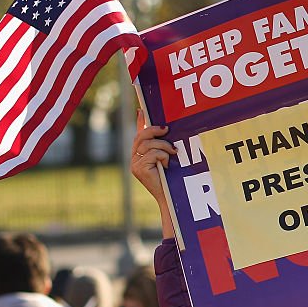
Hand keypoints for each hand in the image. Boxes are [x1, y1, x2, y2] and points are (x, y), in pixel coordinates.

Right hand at [131, 110, 177, 237]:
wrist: (171, 197)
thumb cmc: (173, 178)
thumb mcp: (169, 157)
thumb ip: (165, 146)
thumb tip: (169, 129)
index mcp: (141, 153)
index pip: (138, 133)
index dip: (140, 121)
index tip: (141, 109)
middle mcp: (134, 157)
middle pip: (141, 136)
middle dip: (154, 129)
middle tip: (167, 129)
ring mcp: (134, 163)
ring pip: (148, 144)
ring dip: (164, 146)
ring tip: (173, 153)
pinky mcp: (138, 169)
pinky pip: (152, 154)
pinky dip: (163, 156)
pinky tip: (167, 165)